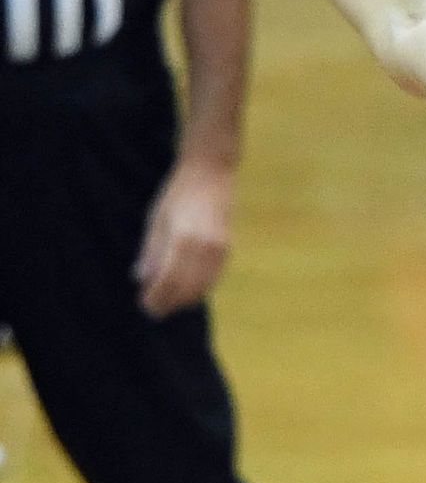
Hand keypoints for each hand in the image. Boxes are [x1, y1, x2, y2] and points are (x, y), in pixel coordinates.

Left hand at [135, 158, 233, 319]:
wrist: (211, 173)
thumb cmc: (177, 193)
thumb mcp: (156, 220)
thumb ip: (151, 251)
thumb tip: (142, 279)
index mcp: (182, 239)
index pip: (168, 281)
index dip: (155, 298)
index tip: (144, 305)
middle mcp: (203, 247)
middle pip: (185, 289)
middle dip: (168, 303)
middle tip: (153, 310)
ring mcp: (218, 248)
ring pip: (202, 287)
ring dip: (184, 299)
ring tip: (168, 302)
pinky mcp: (227, 247)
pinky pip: (213, 278)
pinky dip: (199, 289)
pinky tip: (186, 290)